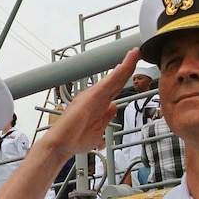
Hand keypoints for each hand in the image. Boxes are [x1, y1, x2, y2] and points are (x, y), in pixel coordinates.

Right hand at [38, 48, 140, 163]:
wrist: (60, 145)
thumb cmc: (74, 140)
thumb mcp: (98, 129)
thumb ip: (107, 117)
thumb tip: (113, 106)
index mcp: (99, 104)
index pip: (116, 87)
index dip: (127, 77)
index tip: (136, 67)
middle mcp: (96, 97)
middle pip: (117, 79)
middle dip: (129, 66)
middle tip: (138, 53)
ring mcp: (93, 96)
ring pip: (114, 78)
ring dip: (125, 65)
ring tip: (135, 53)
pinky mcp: (90, 98)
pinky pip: (107, 83)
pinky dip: (116, 74)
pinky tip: (125, 65)